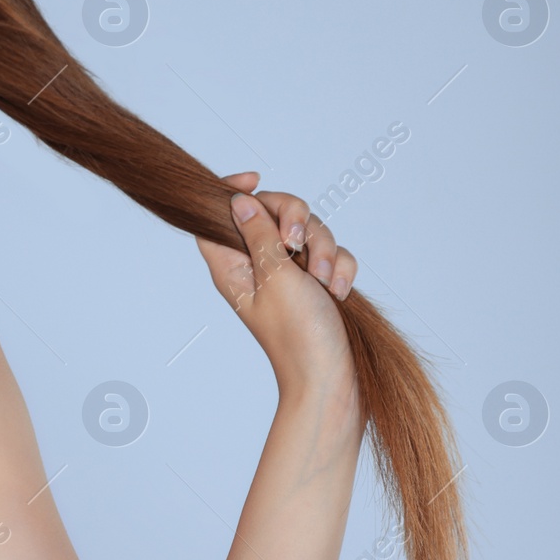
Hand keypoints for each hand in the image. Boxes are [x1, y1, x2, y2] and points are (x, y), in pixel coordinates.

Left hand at [196, 171, 359, 402]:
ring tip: (324, 283)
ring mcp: (291, 275)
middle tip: (296, 244)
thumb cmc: (298, 336)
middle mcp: (259, 265)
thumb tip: (237, 201)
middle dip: (295, 218)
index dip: (232, 190)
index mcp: (233, 264)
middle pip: (272, 211)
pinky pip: (333, 255)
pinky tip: (338, 292)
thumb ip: (259, 234)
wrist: (332, 380)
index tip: (255, 179)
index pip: (219, 214)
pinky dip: (341, 269)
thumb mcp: (274, 277)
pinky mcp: (319, 284)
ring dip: (324, 250)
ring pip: (309, 230)